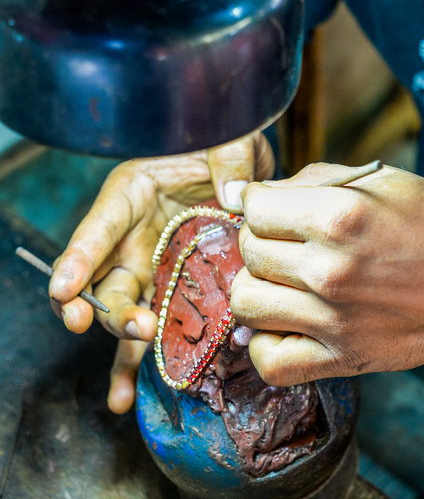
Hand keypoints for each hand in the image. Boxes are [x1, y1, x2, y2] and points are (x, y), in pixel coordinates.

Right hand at [49, 131, 273, 412]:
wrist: (249, 164)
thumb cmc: (227, 136)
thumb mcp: (231, 136)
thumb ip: (230, 159)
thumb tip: (233, 196)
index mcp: (132, 193)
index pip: (97, 228)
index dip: (78, 259)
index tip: (64, 291)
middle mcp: (129, 235)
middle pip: (103, 280)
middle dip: (107, 311)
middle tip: (136, 328)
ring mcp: (148, 266)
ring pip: (122, 312)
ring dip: (123, 344)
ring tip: (124, 385)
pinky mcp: (172, 289)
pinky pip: (152, 328)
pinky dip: (140, 361)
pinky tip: (125, 399)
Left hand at [231, 162, 423, 386]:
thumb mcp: (381, 179)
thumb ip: (313, 181)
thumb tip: (253, 194)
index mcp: (338, 216)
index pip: (254, 207)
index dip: (259, 201)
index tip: (272, 205)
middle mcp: (329, 269)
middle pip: (249, 250)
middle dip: (261, 236)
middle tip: (287, 236)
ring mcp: (333, 320)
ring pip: (246, 302)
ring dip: (258, 283)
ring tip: (284, 276)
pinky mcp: (342, 359)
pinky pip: (270, 363)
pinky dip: (265, 343)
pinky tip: (285, 321)